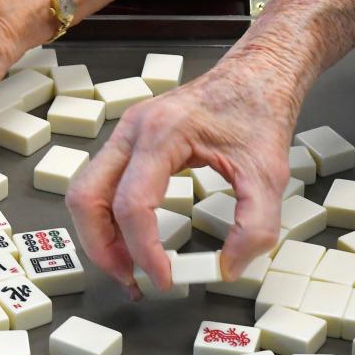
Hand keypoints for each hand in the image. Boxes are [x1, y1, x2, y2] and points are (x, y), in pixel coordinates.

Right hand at [66, 61, 295, 295]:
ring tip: (128, 267)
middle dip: (102, 248)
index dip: (143, 251)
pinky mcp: (127, 142)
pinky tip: (131, 241)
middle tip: (130, 280)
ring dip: (98, 236)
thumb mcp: (270, 174)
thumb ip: (254, 227)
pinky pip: (99, 186)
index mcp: (162, 134)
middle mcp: (132, 131)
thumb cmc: (259, 110)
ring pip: (85, 193)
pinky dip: (107, 220)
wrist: (256, 73)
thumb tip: (226, 268)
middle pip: (87, 198)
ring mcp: (124, 134)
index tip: (164, 280)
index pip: (132, 205)